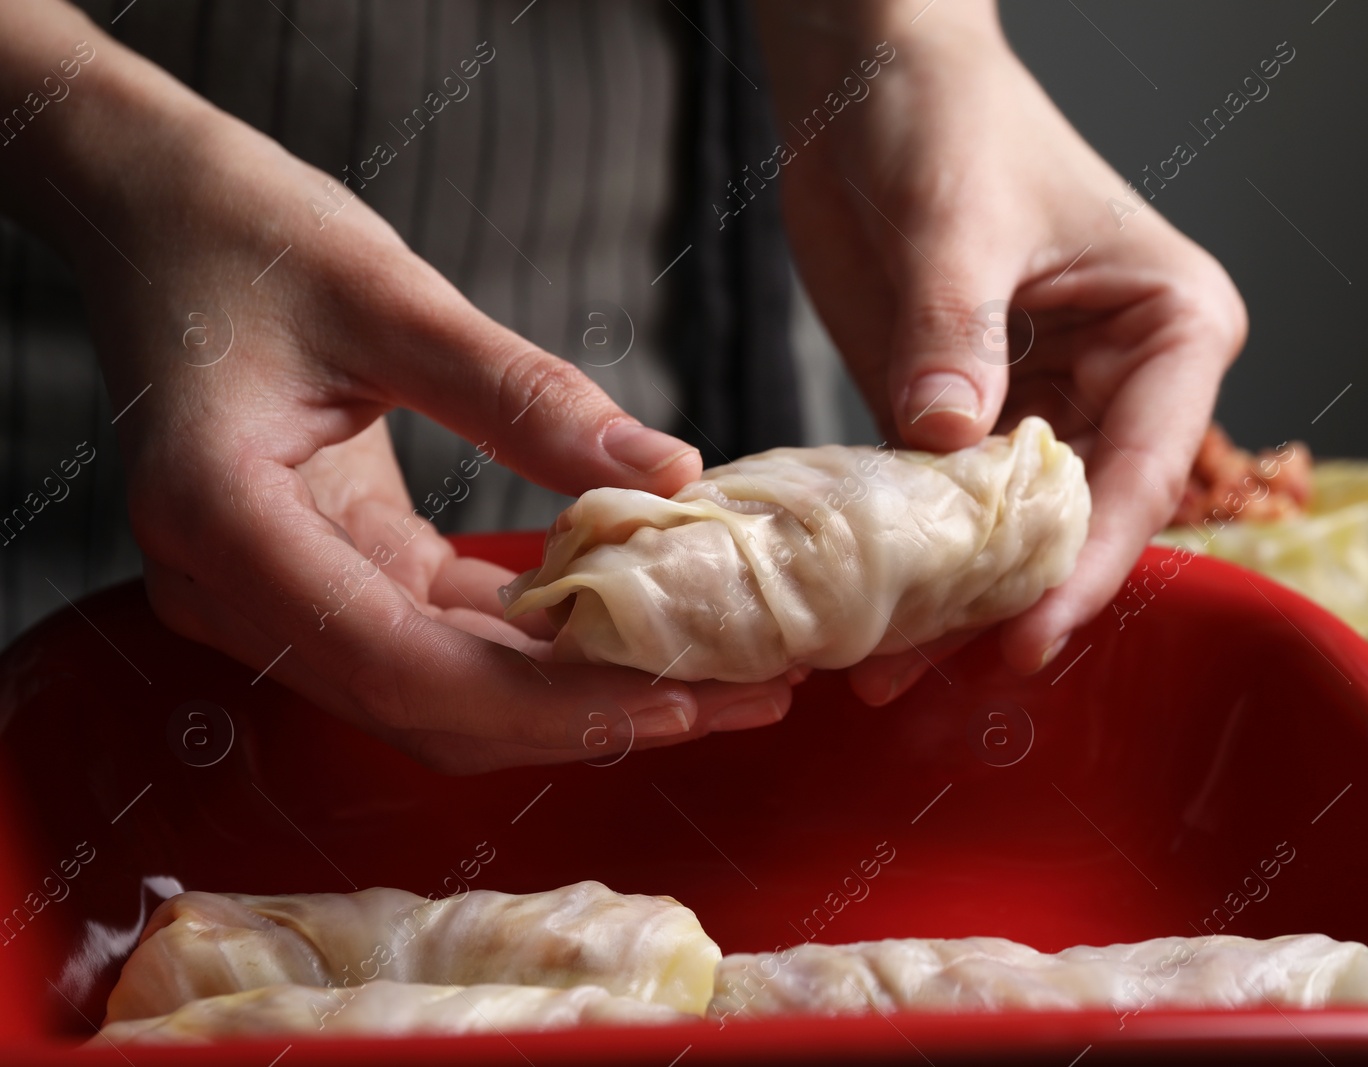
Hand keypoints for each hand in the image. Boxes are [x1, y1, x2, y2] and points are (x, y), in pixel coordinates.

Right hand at [10, 19, 788, 770]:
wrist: (156, 212)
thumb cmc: (242, 232)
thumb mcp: (389, 296)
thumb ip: (522, 395)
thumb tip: (667, 473)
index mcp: (223, 521)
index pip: (400, 663)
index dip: (547, 701)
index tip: (678, 697)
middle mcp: (234, 587)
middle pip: (428, 704)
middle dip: (587, 714)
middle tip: (736, 696)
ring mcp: (273, 591)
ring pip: (440, 689)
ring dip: (572, 692)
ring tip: (709, 673)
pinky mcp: (319, 572)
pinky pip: (438, 636)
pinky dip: (535, 644)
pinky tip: (630, 624)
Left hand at [759, 2, 1246, 700]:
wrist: (867, 81)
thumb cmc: (947, 115)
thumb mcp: (956, 218)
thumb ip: (954, 333)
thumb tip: (946, 443)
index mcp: (1169, 329)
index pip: (1140, 473)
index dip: (1085, 566)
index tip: (1026, 638)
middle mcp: (1121, 384)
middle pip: (1078, 525)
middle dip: (1011, 605)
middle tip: (937, 678)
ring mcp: (1041, 408)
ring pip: (1011, 535)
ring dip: (954, 603)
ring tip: (884, 671)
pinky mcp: (962, 417)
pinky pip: (944, 511)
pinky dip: (911, 564)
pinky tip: (867, 616)